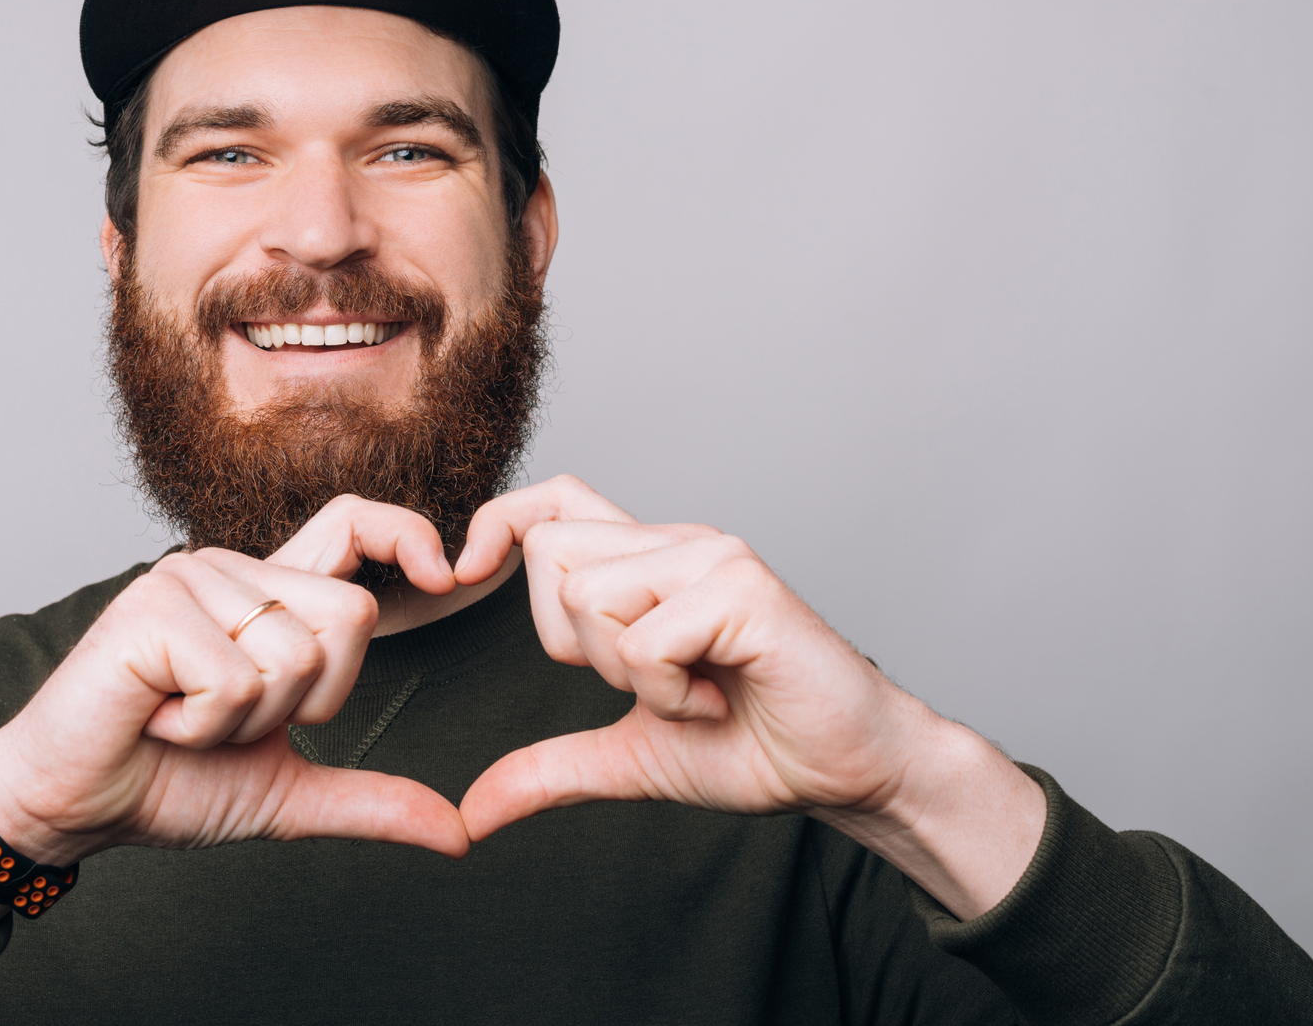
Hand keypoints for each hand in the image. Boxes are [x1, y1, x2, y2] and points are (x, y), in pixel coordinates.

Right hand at [0, 497, 469, 930]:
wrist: (70, 808)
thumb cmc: (165, 783)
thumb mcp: (285, 790)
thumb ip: (369, 800)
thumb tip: (459, 833)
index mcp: (266, 596)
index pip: (352, 525)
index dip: (406, 533)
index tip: (447, 577)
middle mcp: (232, 571)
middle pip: (351, 617)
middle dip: (307, 702)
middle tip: (226, 718)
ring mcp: (188, 580)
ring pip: (296, 655)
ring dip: (243, 722)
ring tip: (180, 718)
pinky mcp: (152, 609)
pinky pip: (236, 680)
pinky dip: (203, 726)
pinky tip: (154, 718)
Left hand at [454, 475, 1045, 918]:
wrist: (848, 773)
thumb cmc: (755, 746)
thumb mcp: (630, 757)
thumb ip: (550, 768)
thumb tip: (471, 812)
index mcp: (649, 562)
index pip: (555, 500)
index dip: (501, 522)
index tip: (464, 575)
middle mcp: (677, 542)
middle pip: (551, 554)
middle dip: (572, 643)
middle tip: (648, 684)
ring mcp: (711, 557)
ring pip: (590, 595)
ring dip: (628, 675)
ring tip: (692, 693)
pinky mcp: (741, 588)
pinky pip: (644, 639)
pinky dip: (668, 694)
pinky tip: (718, 702)